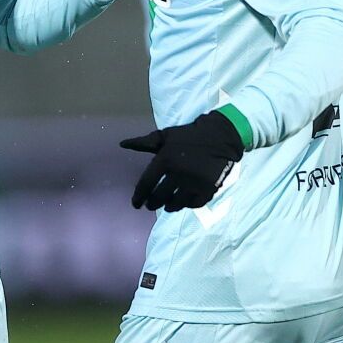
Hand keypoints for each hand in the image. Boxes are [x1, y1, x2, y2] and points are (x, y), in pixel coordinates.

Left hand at [123, 110, 245, 211]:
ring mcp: (194, 184)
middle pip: (159, 197)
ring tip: (166, 205)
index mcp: (165, 160)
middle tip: (150, 205)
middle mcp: (178, 174)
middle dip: (152, 203)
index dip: (138, 196)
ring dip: (168, 206)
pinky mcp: (208, 189)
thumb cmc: (188, 136)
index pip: (146, 185)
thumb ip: (143, 143)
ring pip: (176, 204)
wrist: (220, 136)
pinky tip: (182, 203)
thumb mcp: (164, 136)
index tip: (136, 204)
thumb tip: (122, 144)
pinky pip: (193, 204)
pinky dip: (186, 205)